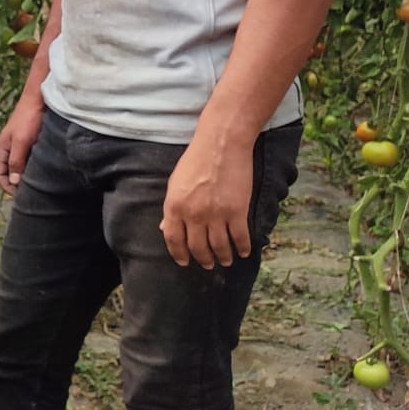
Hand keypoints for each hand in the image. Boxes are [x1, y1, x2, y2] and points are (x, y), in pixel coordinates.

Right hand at [0, 94, 43, 194]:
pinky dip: (31, 167)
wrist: (40, 99)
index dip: (5, 185)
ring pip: (18, 166)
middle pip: (7, 171)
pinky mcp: (30, 142)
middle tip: (28, 193)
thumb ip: (16, 161)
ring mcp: (19, 145)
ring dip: (24, 175)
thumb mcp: (21, 141)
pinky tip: (42, 172)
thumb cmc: (28, 119)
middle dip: (14, 183)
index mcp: (1, 148)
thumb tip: (14, 181)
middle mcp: (8, 148)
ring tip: (36, 185)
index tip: (18, 194)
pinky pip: (27, 159)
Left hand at [161, 129, 253, 268]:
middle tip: (208, 264)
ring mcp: (216, 215)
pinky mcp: (237, 211)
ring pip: (220, 246)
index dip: (179, 254)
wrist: (221, 144)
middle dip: (203, 259)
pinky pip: (240, 237)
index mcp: (174, 207)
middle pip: (197, 247)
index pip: (173, 240)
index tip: (184, 262)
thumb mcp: (175, 183)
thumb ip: (171, 208)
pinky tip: (244, 252)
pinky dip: (243, 248)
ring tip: (225, 261)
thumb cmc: (195, 160)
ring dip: (223, 257)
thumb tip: (165, 226)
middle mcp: (194, 215)